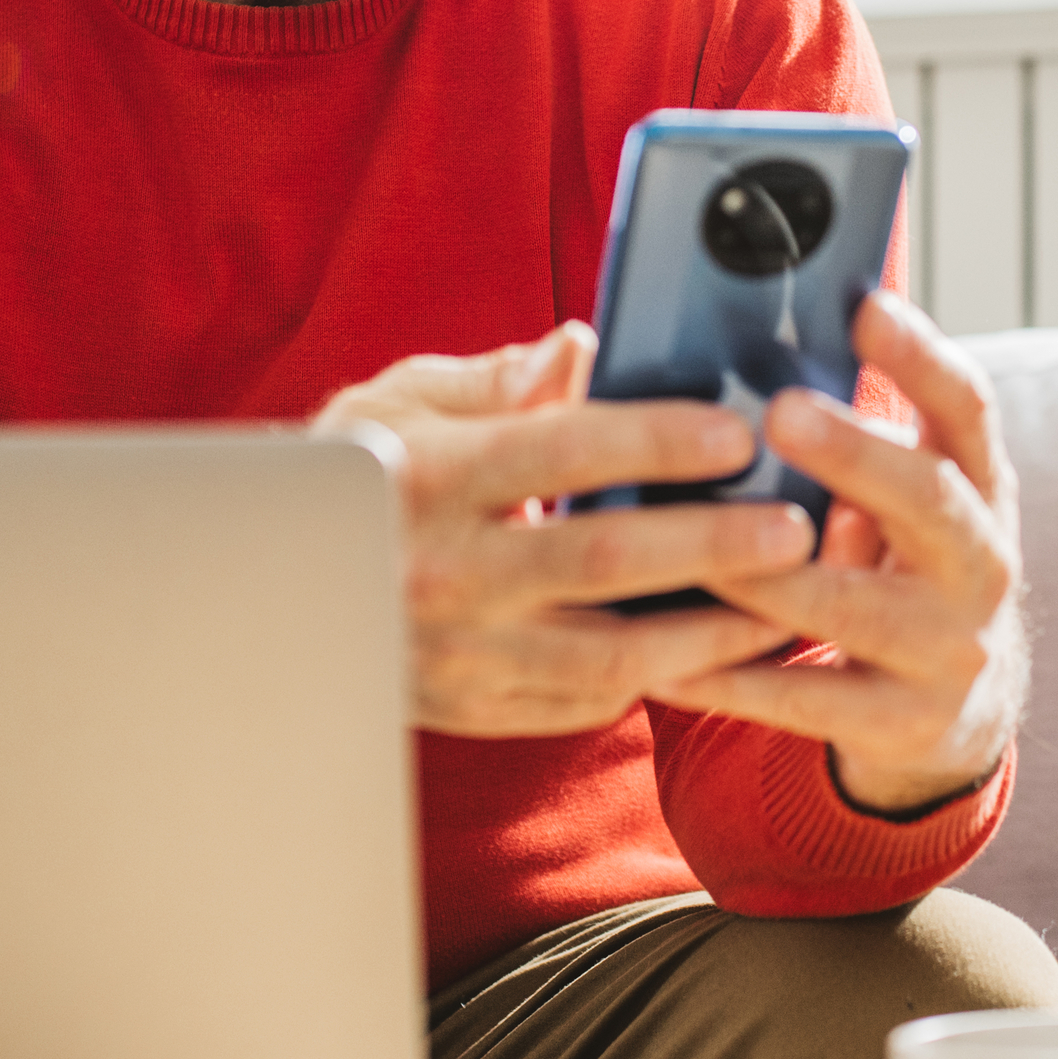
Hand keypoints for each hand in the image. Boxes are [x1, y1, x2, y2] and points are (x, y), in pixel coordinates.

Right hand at [314, 323, 817, 738]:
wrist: (265, 602)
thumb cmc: (352, 477)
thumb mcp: (398, 403)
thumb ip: (497, 379)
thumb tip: (584, 347)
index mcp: (423, 478)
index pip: (556, 452)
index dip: (652, 442)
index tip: (733, 434)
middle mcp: (438, 573)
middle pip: (599, 559)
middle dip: (711, 544)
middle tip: (793, 527)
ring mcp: (456, 656)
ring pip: (607, 654)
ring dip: (708, 632)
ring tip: (784, 601)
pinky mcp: (472, 711)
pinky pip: (581, 704)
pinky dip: (655, 678)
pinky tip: (711, 650)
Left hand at [654, 292, 1027, 814]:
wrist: (960, 718)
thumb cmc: (899, 572)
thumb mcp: (903, 504)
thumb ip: (855, 444)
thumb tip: (749, 358)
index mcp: (979, 490)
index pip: (968, 409)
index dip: (922, 356)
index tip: (865, 305)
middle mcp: (981, 564)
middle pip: (928, 498)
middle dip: (854, 454)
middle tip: (780, 410)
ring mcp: (950, 649)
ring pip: (849, 606)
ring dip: (764, 575)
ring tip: (694, 545)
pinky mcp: (904, 723)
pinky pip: (803, 699)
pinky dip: (728, 679)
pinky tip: (662, 661)